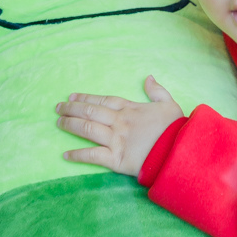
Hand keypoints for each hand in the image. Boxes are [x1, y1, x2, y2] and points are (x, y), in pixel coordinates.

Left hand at [56, 76, 183, 175]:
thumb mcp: (170, 104)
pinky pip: (93, 156)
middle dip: (72, 108)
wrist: (179, 151)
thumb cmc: (175, 128)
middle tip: (58, 107)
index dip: (86, 98)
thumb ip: (157, 91)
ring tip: (58, 122)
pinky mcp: (116, 159)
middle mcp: (119, 122)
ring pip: (88, 129)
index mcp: (130, 109)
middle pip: (90, 112)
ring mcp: (116, 140)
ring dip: (71, 125)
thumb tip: (148, 77)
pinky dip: (78, 155)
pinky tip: (65, 154)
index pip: (103, 101)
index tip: (72, 96)